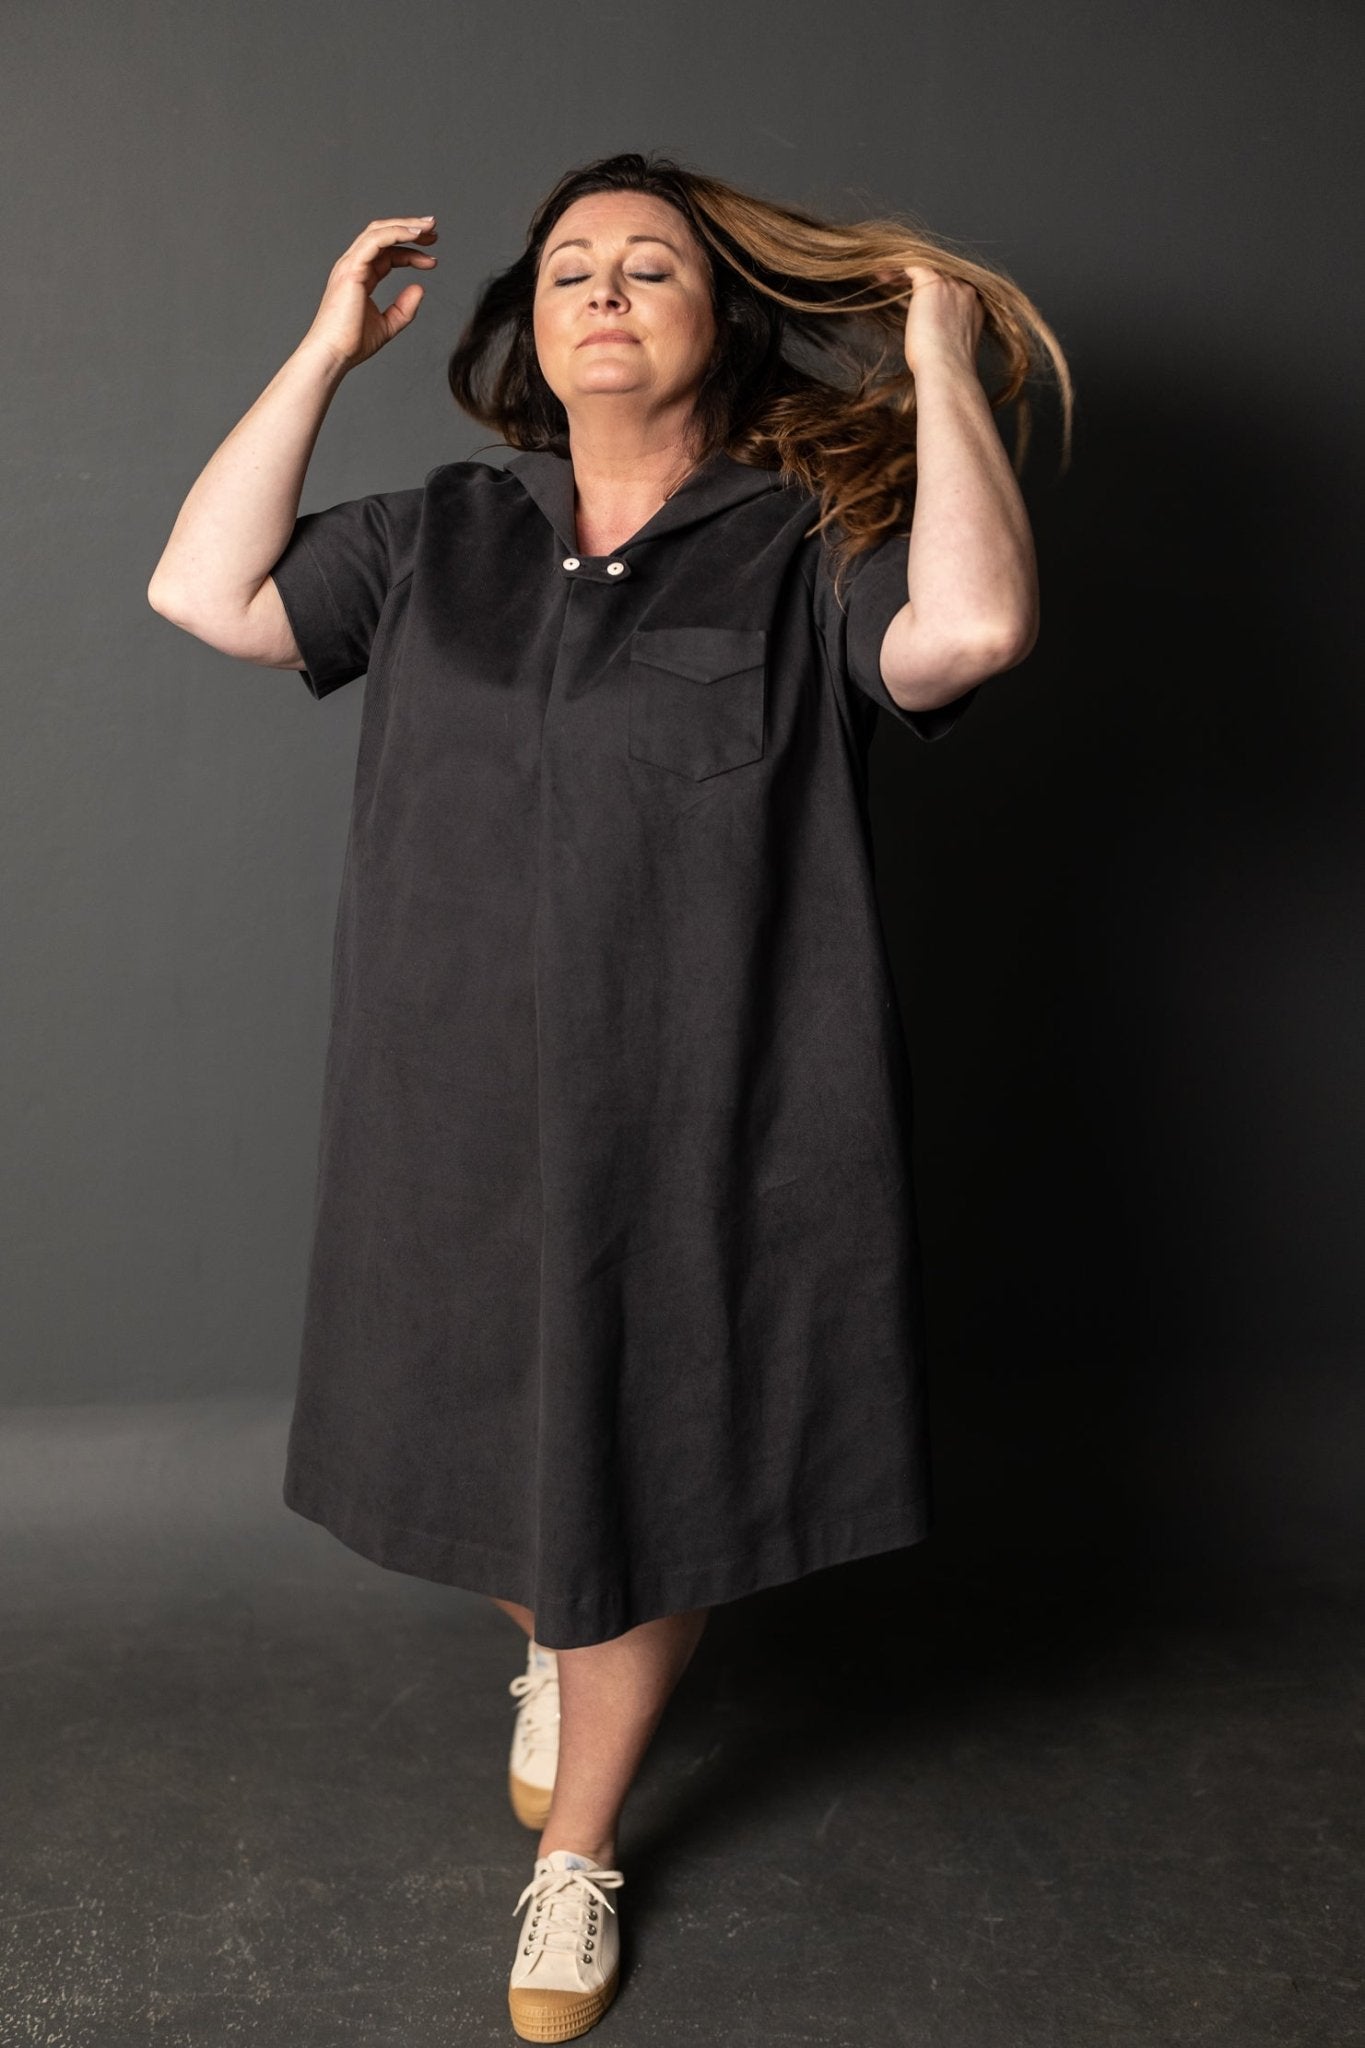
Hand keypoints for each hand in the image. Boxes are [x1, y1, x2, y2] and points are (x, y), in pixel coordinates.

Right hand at [302, 215, 438, 372]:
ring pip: (379, 231)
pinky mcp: (352, 268)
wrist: (334, 354)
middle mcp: (353, 265)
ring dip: (406, 225)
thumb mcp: (388, 325)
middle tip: (435, 229)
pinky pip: (376, 240)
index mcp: (360, 275)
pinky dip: (396, 233)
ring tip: (429, 227)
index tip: (432, 260)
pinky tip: (415, 234)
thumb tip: (419, 288)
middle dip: (409, 228)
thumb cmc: (352, 343)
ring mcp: (350, 264)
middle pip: (382, 234)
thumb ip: (404, 308)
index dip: (410, 251)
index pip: (387, 253)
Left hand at [874, 263, 983, 376]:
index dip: (931, 292)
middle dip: (917, 280)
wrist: (946, 371)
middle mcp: (965, 291)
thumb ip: (941, 327)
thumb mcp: (947, 344)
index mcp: (972, 307)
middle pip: (939, 274)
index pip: (950, 289)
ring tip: (885, 278)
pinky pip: (912, 264)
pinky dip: (895, 268)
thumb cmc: (942, 368)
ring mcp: (951, 286)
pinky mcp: (933, 284)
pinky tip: (881, 274)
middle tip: (894, 285)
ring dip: (904, 272)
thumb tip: (922, 325)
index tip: (912, 300)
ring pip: (926, 267)